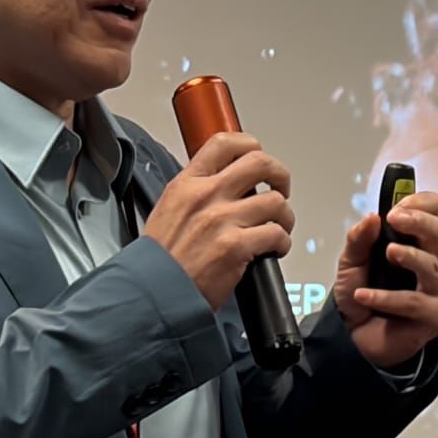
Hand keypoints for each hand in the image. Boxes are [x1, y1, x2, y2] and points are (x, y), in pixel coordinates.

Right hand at [143, 132, 294, 311]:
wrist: (153, 294)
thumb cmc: (160, 261)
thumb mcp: (168, 210)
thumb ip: (196, 192)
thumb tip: (225, 184)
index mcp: (187, 184)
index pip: (224, 143)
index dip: (249, 144)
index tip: (258, 155)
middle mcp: (206, 195)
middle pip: (259, 163)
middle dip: (279, 175)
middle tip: (281, 188)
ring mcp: (222, 219)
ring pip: (275, 201)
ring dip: (284, 216)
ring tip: (278, 228)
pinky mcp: (236, 246)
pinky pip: (277, 234)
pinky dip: (282, 243)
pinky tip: (273, 250)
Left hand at [333, 192, 437, 369]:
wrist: (353, 338)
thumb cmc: (360, 296)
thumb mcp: (351, 262)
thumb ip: (359, 239)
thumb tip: (372, 217)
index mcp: (418, 243)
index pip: (433, 212)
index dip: (420, 204)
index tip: (397, 206)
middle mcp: (434, 262)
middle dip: (419, 221)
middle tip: (395, 219)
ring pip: (432, 267)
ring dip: (410, 256)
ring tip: (388, 253)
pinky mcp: (437, 316)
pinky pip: (415, 303)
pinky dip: (387, 298)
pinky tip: (364, 295)